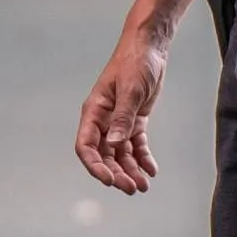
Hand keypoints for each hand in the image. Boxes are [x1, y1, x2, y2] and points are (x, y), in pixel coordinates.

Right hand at [76, 28, 168, 193]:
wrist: (149, 48)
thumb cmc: (134, 62)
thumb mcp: (131, 89)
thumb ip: (123, 117)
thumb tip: (114, 144)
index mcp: (94, 112)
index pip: (86, 146)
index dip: (95, 166)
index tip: (109, 180)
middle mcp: (103, 121)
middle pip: (104, 155)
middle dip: (117, 174)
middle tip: (132, 189)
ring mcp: (118, 122)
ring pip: (120, 154)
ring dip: (130, 170)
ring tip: (143, 186)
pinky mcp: (134, 121)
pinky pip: (135, 145)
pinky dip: (142, 158)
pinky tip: (151, 170)